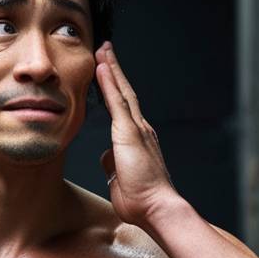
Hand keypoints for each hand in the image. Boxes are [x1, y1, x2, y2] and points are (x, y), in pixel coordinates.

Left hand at [95, 42, 180, 226]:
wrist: (157, 207)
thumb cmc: (141, 200)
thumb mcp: (120, 179)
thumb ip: (114, 164)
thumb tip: (107, 157)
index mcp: (138, 140)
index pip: (123, 108)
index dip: (114, 88)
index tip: (106, 72)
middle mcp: (141, 129)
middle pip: (125, 93)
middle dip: (114, 70)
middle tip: (105, 50)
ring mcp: (137, 129)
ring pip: (122, 92)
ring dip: (111, 69)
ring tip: (102, 50)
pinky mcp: (130, 133)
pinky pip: (117, 102)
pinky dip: (109, 83)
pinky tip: (102, 67)